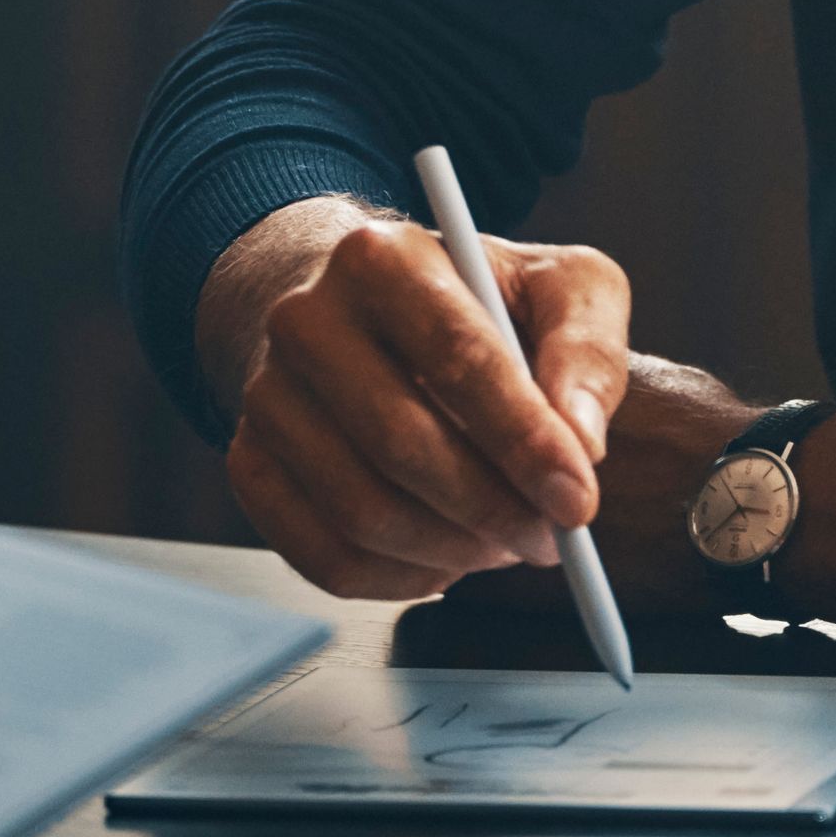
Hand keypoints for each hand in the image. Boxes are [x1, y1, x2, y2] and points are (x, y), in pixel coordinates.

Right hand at [197, 192, 635, 599]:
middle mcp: (304, 319)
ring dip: (451, 549)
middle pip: (401, 442)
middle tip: (550, 537)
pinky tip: (446, 560)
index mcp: (380, 257)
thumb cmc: (475, 301)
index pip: (455, 357)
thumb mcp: (557, 286)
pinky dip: (399, 579)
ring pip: (361, 511)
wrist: (358, 310)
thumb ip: (586, 348)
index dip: (523, 439)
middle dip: (492, 508)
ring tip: (503, 540)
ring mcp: (265, 396)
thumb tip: (581, 442)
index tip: (578, 499)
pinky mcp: (250, 463)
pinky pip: (323, 555)